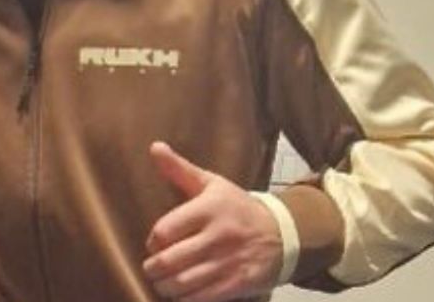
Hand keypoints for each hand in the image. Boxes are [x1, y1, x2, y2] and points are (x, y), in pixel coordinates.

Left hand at [143, 141, 282, 301]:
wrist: (284, 233)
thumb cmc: (238, 207)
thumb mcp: (212, 184)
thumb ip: (180, 169)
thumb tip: (154, 147)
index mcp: (209, 209)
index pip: (167, 229)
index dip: (153, 240)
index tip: (153, 243)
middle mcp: (218, 236)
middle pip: (172, 259)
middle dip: (153, 268)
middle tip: (150, 268)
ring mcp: (229, 262)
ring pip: (185, 282)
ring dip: (165, 286)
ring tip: (161, 283)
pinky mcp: (239, 283)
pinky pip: (204, 297)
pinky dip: (185, 299)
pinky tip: (180, 294)